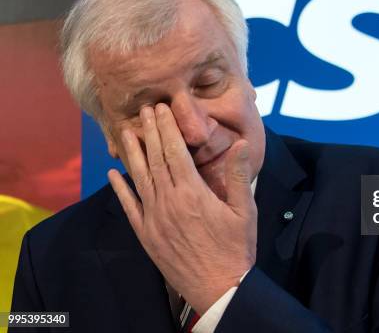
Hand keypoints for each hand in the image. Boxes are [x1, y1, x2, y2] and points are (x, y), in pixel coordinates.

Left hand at [107, 103, 256, 313]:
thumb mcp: (245, 210)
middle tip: (144, 109)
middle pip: (155, 159)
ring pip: (139, 177)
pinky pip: (129, 206)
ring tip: (126, 131)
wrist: (219, 287)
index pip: (175, 151)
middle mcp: (168, 201)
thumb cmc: (236, 248)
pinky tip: (114, 173)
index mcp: (193, 193)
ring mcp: (154, 218)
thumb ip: (239, 175)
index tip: (161, 109)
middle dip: (149, 131)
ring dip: (132, 153)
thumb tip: (240, 143)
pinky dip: (120, 188)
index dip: (167, 128)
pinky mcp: (146, 234)